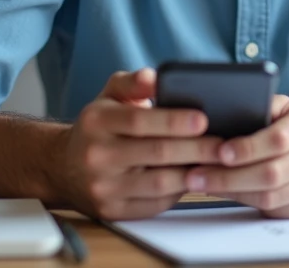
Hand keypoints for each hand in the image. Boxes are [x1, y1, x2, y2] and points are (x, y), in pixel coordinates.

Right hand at [58, 68, 224, 219]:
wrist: (63, 168)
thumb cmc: (97, 127)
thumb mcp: (109, 96)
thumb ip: (133, 83)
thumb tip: (154, 76)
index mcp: (97, 122)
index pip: (139, 121)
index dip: (174, 120)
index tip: (204, 118)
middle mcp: (97, 156)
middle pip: (156, 153)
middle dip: (196, 149)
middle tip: (226, 144)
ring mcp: (104, 188)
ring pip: (159, 183)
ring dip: (193, 173)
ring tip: (218, 163)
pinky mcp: (113, 212)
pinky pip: (155, 204)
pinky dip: (179, 192)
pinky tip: (197, 179)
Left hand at [183, 96, 288, 217]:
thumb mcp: (286, 108)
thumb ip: (259, 107)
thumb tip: (217, 118)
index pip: (279, 139)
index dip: (248, 148)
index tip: (220, 151)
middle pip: (271, 172)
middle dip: (229, 176)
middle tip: (195, 175)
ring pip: (270, 196)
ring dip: (231, 192)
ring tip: (202, 184)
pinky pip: (273, 209)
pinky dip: (244, 201)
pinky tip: (223, 192)